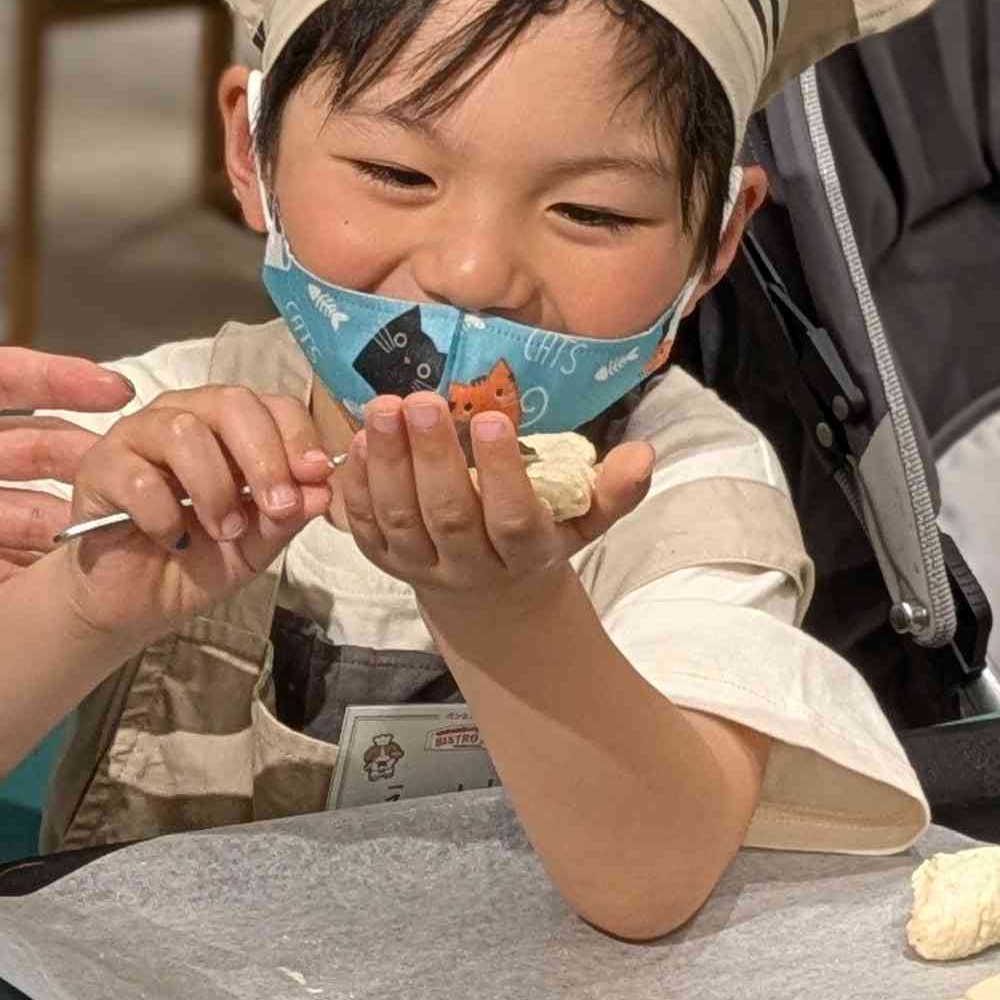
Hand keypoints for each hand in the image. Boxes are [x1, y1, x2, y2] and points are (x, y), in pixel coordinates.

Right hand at [60, 386, 335, 640]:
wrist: (132, 604)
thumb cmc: (194, 562)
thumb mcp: (254, 545)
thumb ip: (285, 517)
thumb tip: (323, 490)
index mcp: (226, 428)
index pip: (270, 405)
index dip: (298, 435)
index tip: (317, 475)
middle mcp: (182, 416)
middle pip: (230, 403)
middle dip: (264, 456)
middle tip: (277, 507)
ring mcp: (136, 437)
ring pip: (183, 431)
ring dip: (215, 488)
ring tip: (224, 531)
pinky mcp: (100, 468)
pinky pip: (138, 477)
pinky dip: (165, 515)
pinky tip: (172, 540)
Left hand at [333, 394, 647, 602]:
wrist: (491, 600)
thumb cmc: (542, 540)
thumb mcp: (585, 522)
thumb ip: (615, 491)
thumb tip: (644, 452)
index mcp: (524, 557)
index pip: (512, 519)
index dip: (501, 473)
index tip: (492, 418)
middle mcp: (469, 567)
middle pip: (448, 515)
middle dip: (432, 457)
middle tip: (422, 399)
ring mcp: (421, 567)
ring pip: (399, 519)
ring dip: (387, 463)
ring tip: (384, 408)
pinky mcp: (384, 562)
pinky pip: (364, 527)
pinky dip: (356, 486)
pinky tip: (356, 440)